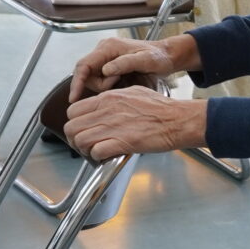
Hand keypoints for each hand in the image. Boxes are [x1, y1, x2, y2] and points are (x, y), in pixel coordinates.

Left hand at [62, 84, 202, 160]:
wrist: (178, 120)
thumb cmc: (162, 108)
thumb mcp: (134, 92)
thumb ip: (115, 98)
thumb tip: (105, 105)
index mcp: (108, 98)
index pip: (73, 111)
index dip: (75, 123)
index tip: (82, 129)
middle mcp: (106, 111)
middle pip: (71, 127)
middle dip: (74, 139)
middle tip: (84, 144)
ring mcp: (113, 127)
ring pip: (80, 140)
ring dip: (85, 149)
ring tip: (94, 151)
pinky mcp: (122, 142)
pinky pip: (96, 151)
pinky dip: (98, 157)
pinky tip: (106, 156)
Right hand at [69, 33, 195, 98]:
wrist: (166, 56)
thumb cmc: (158, 57)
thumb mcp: (145, 60)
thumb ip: (125, 63)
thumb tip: (106, 70)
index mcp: (108, 47)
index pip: (84, 65)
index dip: (77, 82)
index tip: (73, 98)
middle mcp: (103, 50)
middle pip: (87, 75)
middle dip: (101, 84)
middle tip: (121, 81)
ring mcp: (105, 58)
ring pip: (93, 79)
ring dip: (106, 85)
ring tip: (124, 79)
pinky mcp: (108, 65)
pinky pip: (100, 80)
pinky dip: (109, 84)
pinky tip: (122, 81)